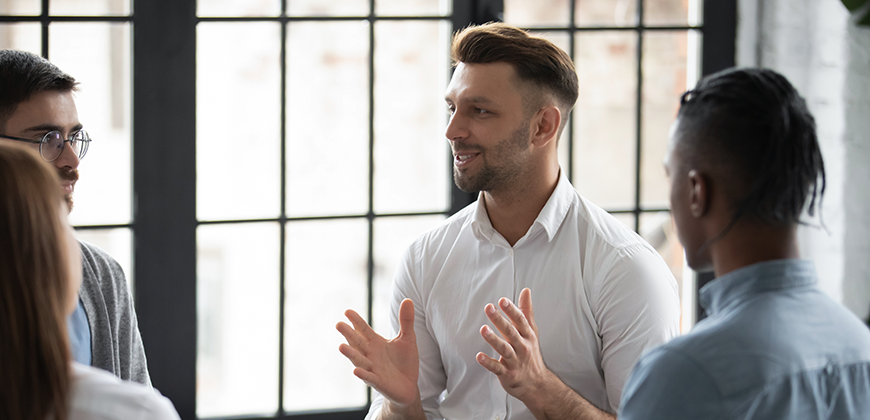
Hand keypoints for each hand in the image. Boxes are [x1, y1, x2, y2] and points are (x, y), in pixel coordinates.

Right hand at [337, 299, 420, 407]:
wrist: (409, 386)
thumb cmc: (405, 362)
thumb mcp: (408, 339)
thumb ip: (406, 321)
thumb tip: (408, 300)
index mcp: (375, 343)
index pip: (363, 330)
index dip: (356, 321)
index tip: (348, 311)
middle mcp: (370, 355)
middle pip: (357, 343)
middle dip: (348, 334)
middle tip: (339, 324)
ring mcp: (373, 368)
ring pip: (359, 360)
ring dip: (350, 354)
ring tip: (341, 347)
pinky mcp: (378, 382)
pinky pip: (369, 378)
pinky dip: (363, 374)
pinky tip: (356, 371)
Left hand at [476, 288, 553, 405]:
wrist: (537, 384)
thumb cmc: (531, 354)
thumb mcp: (531, 332)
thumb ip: (526, 311)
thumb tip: (525, 291)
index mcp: (527, 336)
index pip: (520, 321)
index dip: (511, 310)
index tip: (502, 300)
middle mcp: (522, 347)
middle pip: (511, 332)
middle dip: (500, 320)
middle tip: (489, 308)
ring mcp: (515, 361)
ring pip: (504, 349)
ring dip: (493, 339)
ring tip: (483, 329)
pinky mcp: (507, 374)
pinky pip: (497, 368)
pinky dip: (488, 362)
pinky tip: (479, 356)